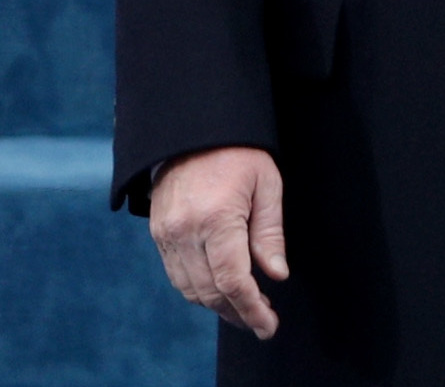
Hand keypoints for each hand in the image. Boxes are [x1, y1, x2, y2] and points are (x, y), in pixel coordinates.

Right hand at [150, 146, 287, 338]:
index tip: (268, 324)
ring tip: (244, 310)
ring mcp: (166, 234)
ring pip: (189, 287)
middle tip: (262, 322)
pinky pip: (176, 273)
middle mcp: (185, 231)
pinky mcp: (158, 232)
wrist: (193, 129)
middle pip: (209, 290)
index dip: (252, 308)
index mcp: (216, 219)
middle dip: (237, 312)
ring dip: (216, 305)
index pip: (233, 280)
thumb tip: (276, 275)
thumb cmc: (240, 153)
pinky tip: (220, 290)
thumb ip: (270, 234)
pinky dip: (197, 288)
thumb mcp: (268, 185)